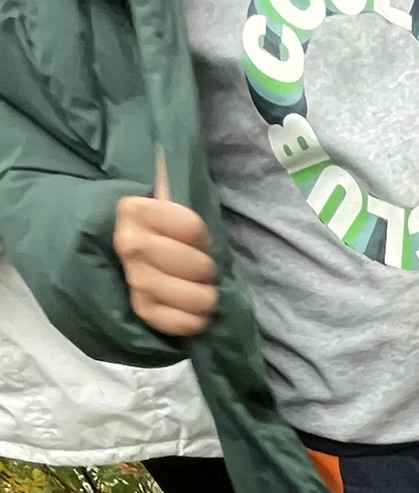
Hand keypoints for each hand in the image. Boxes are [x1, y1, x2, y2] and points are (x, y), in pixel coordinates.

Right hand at [114, 195, 216, 335]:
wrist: (120, 257)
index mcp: (134, 210)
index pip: (193, 228)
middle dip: (207, 270)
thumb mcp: (162, 200)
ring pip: (192, 296)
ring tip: (203, 294)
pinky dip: (194, 322)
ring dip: (205, 298)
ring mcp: (134, 280)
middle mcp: (129, 244)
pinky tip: (196, 315)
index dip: (203, 238)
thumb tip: (167, 153)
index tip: (196, 241)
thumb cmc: (156, 230)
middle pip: (197, 265)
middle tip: (202, 271)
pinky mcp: (141, 310)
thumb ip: (169, 182)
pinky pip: (179, 322)